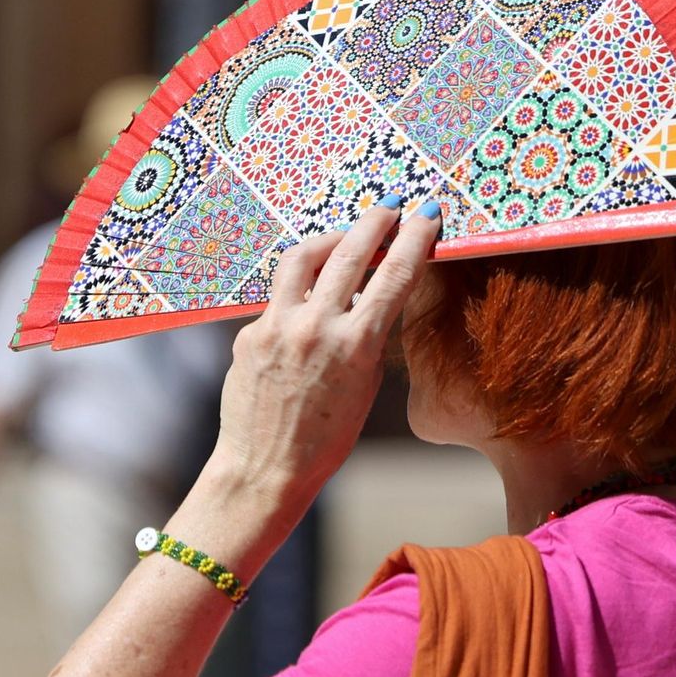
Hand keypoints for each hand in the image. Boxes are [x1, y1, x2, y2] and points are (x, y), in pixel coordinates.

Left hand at [209, 201, 438, 506]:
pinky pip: (279, 296)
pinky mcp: (249, 332)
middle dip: (375, 221)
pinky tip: (309, 301)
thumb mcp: (366, 384)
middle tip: (390, 208)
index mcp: (356, 345)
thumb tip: (368, 295)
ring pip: (304, 256)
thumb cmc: (326, 438)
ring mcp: (277, 325)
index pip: (394, 275)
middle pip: (350, 250)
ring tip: (345, 237)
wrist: (266, 468)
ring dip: (331, 238)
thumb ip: (369, 336)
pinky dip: (300, 290)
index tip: (427, 216)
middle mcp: (316, 327)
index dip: (415, 239)